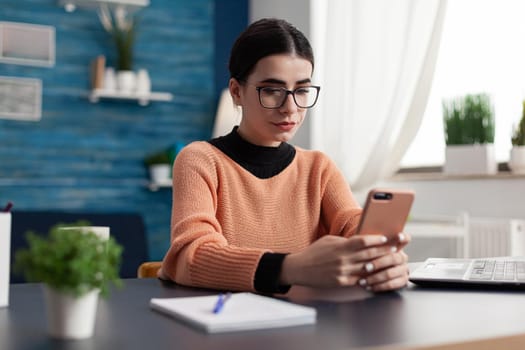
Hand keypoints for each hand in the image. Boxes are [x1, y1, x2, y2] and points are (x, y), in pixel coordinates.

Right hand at [280, 234, 397, 287]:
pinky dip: (369, 277)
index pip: (363, 241)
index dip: (376, 240)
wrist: (300, 268)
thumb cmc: (314, 252)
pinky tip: (376, 274)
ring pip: (367, 268)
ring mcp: (343, 272)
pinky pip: (360, 280)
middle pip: (369, 255)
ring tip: (389, 262)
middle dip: (383, 251)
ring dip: (380, 265)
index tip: (385, 238)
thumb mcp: (329, 241)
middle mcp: (343, 260)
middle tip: (394, 249)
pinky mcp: (341, 282)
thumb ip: (345, 241)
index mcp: (340, 247)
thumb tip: (361, 240)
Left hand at [357, 232, 411, 291]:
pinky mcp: (402, 280)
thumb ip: (371, 242)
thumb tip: (366, 233)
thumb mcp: (367, 248)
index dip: (403, 237)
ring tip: (364, 280)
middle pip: (394, 258)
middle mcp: (402, 257)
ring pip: (391, 273)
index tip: (398, 236)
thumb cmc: (366, 257)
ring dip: (376, 277)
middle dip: (378, 263)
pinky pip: (392, 284)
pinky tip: (370, 286)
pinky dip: (380, 286)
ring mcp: (403, 269)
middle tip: (366, 267)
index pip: (405, 238)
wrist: (367, 272)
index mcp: (396, 246)